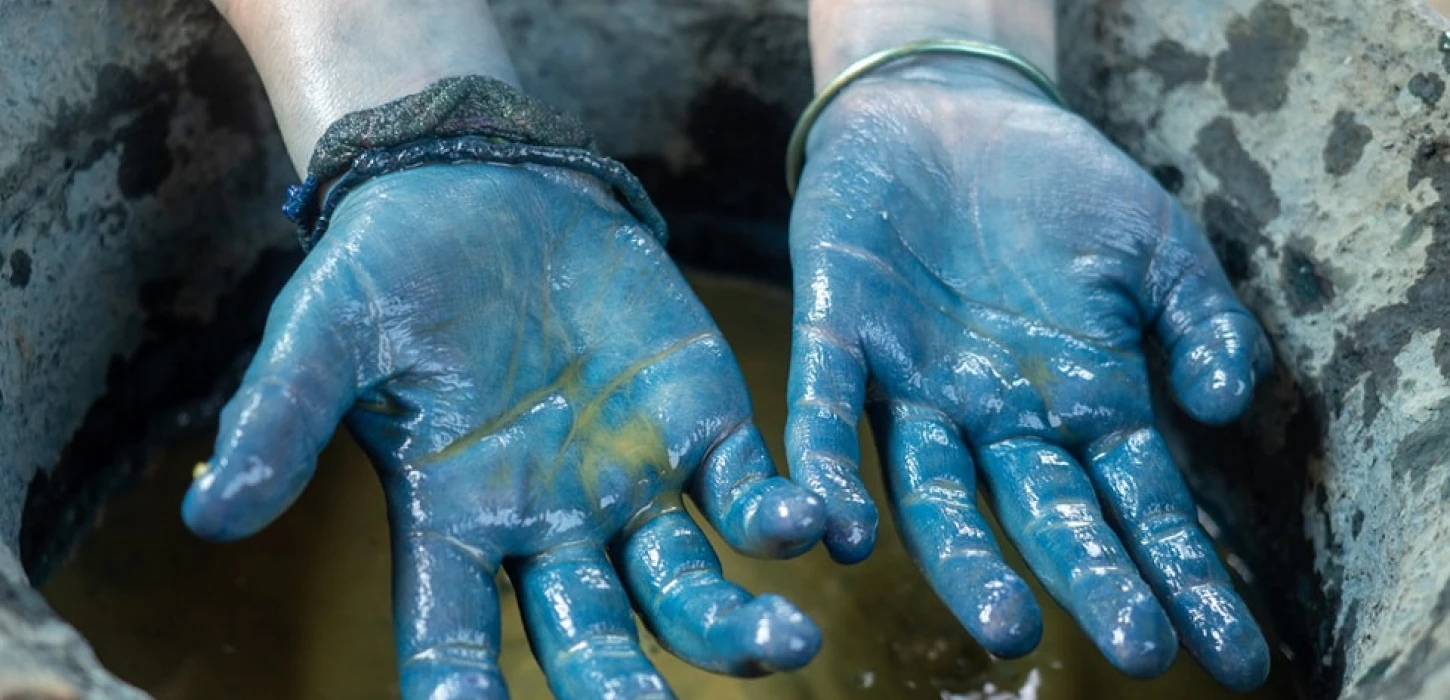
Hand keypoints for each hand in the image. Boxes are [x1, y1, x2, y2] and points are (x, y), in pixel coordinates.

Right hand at [182, 163, 825, 698]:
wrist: (485, 187)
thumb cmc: (391, 270)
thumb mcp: (323, 335)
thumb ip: (278, 420)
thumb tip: (209, 514)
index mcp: (452, 524)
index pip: (450, 642)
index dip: (461, 693)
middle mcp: (548, 527)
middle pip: (590, 638)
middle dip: (624, 686)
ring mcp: (633, 482)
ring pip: (687, 584)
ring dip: (735, 626)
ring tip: (786, 644)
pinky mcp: (700, 423)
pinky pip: (750, 488)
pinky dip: (785, 514)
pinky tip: (818, 525)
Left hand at [785, 59, 1272, 689]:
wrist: (949, 109)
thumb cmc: (1059, 189)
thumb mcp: (1155, 246)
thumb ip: (1201, 323)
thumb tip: (1223, 404)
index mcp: (1082, 402)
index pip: (1141, 506)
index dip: (1187, 577)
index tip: (1239, 658)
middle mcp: (997, 417)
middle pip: (1046, 515)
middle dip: (1092, 581)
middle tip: (1139, 650)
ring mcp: (915, 385)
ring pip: (934, 492)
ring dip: (964, 561)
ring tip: (1004, 629)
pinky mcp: (840, 334)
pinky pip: (826, 412)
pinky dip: (827, 467)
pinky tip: (839, 531)